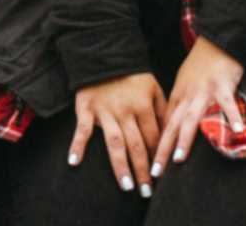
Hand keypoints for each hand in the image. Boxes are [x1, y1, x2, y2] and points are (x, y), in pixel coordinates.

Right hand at [69, 72, 166, 196]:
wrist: (103, 54)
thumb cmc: (132, 74)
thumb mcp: (153, 88)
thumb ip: (162, 111)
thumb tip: (171, 136)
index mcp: (143, 106)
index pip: (153, 138)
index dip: (158, 157)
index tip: (161, 176)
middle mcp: (124, 111)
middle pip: (137, 146)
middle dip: (143, 170)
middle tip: (146, 192)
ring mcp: (104, 111)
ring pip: (114, 143)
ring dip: (121, 166)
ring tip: (127, 186)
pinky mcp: (85, 108)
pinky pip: (82, 129)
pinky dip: (77, 145)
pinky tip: (74, 162)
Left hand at [153, 35, 244, 175]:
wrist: (215, 43)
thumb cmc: (201, 67)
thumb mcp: (184, 86)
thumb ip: (180, 106)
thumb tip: (173, 128)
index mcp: (177, 97)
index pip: (164, 126)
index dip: (157, 145)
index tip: (150, 166)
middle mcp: (186, 97)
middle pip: (172, 126)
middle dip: (162, 149)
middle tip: (156, 171)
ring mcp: (203, 92)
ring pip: (191, 118)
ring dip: (185, 138)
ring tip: (180, 158)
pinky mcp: (222, 85)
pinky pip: (226, 103)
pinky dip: (230, 116)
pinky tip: (236, 131)